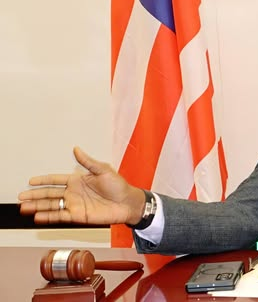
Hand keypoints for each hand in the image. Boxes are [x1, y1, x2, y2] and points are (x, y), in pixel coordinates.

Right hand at [18, 147, 144, 225]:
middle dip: (35, 196)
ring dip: (38, 207)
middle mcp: (74, 192)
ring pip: (52, 206)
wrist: (127, 203)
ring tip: (24, 208)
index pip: (56, 179)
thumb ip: (88, 162)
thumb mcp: (103, 170)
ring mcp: (75, 204)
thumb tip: (76, 149)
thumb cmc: (119, 186)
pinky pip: (60, 216)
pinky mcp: (78, 216)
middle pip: (49, 194)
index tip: (30, 181)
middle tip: (21, 197)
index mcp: (78, 180)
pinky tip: (38, 217)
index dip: (43, 180)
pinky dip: (49, 217)